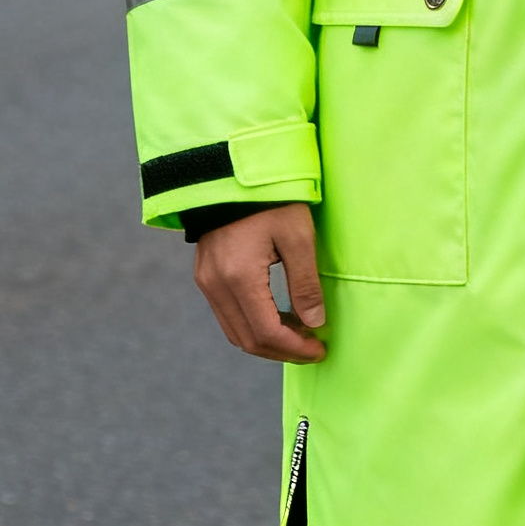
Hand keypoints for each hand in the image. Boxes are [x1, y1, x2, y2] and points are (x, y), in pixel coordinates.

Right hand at [193, 204, 326, 363]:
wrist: (233, 174)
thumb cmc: (270, 200)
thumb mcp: (298, 236)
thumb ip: (305, 283)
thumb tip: (314, 323)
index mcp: (239, 277)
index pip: (266, 332)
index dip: (295, 349)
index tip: (319, 349)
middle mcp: (216, 285)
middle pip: (248, 340)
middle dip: (282, 351)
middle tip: (312, 349)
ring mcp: (206, 282)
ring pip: (235, 332)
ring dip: (267, 341)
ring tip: (299, 335)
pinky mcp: (205, 276)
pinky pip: (227, 315)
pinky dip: (253, 325)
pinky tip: (278, 318)